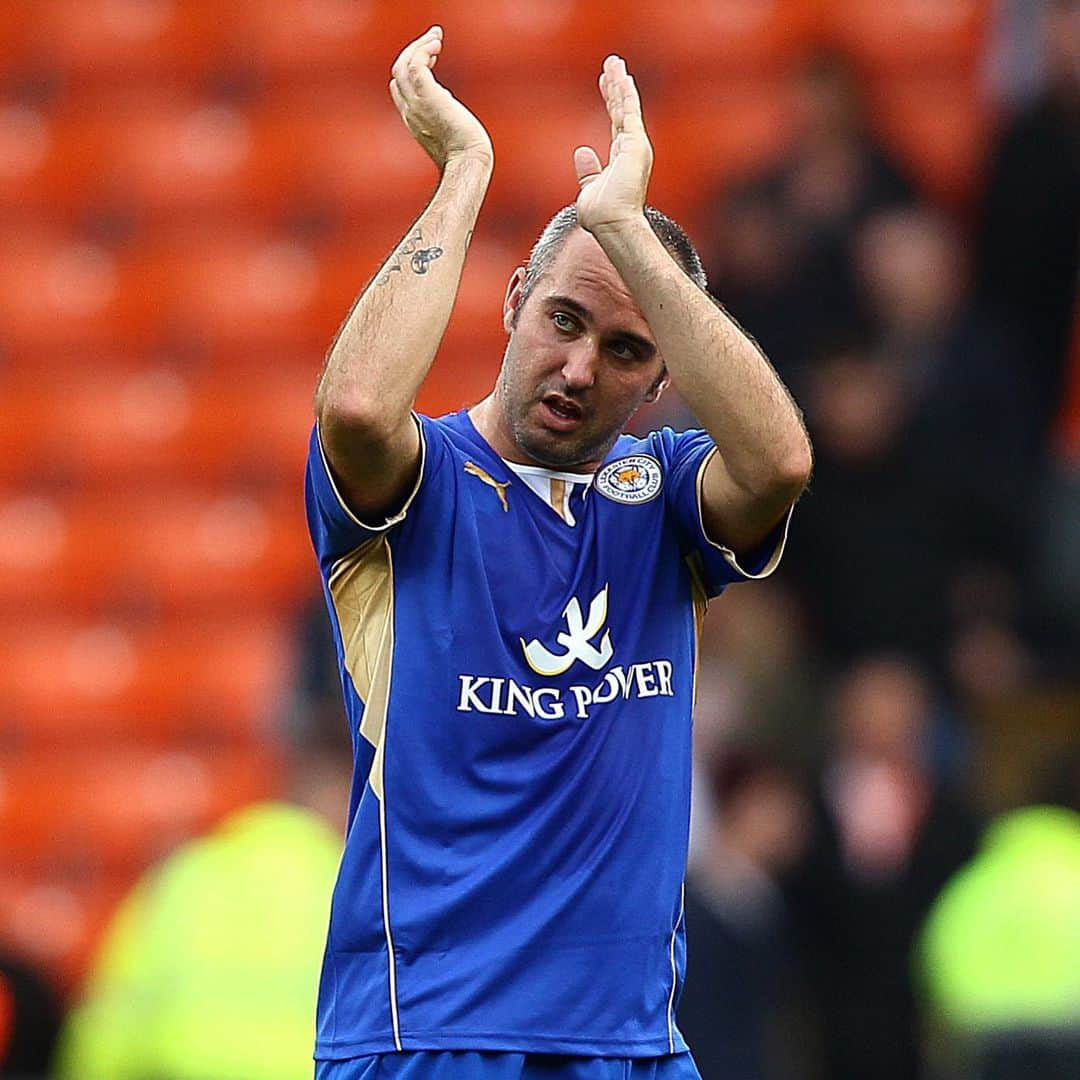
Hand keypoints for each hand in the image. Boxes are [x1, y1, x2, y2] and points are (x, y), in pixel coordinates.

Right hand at [389, 26, 492, 170]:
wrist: (467, 162)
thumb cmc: (466, 154)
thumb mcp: (448, 132)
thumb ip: (443, 115)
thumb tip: (448, 101)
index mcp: (413, 121)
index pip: (399, 87)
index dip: (411, 69)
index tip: (431, 58)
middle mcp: (410, 111)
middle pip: (398, 72)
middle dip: (413, 52)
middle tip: (433, 41)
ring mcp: (416, 104)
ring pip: (403, 65)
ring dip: (418, 46)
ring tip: (436, 39)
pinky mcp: (427, 97)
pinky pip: (416, 65)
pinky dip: (423, 50)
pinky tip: (436, 45)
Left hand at [574, 55, 652, 233]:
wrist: (612, 224)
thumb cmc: (601, 215)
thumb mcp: (590, 188)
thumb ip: (588, 171)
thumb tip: (581, 151)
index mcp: (621, 160)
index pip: (615, 124)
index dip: (610, 102)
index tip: (604, 84)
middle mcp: (631, 150)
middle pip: (621, 111)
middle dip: (616, 87)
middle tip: (611, 65)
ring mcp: (635, 146)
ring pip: (626, 107)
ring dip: (620, 83)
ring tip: (614, 62)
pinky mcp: (635, 144)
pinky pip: (629, 111)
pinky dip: (626, 92)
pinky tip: (621, 76)